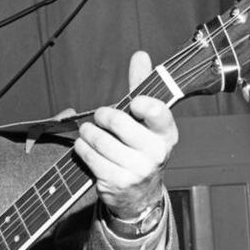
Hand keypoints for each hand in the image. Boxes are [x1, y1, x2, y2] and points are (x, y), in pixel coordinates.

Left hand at [74, 50, 177, 217]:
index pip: (158, 113)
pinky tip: (85, 146)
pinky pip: (91, 157)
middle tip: (99, 116)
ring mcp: (137, 170)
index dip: (143, 104)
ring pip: (101, 141)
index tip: (134, 103)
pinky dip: (83, 149)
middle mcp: (156, 153)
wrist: (139, 193)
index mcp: (166, 133)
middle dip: (103, 116)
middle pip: (120, 122)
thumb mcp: (145, 121)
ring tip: (88, 131)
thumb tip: (140, 55)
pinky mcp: (118, 182)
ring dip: (88, 133)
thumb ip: (142, 87)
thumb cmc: (139, 148)